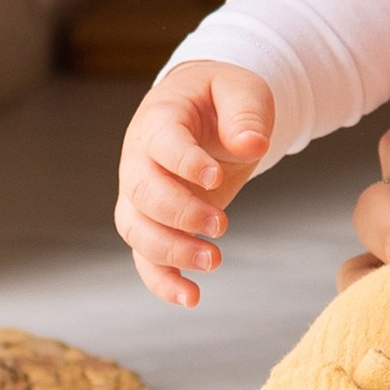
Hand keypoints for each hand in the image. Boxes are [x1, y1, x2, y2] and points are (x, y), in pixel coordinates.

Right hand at [114, 60, 274, 306]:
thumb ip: (246, 115)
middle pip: (142, 192)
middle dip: (179, 214)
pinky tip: (191, 298)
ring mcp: (141, 193)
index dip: (184, 162)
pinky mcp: (154, 222)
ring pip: (137, 229)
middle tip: (220, 224)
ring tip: (214, 260)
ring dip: (170, 251)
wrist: (206, 111)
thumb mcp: (242, 91)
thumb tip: (253, 145)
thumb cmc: (222, 97)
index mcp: (159, 118)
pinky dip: (162, 281)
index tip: (215, 178)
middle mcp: (139, 158)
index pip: (161, 142)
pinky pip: (145, 256)